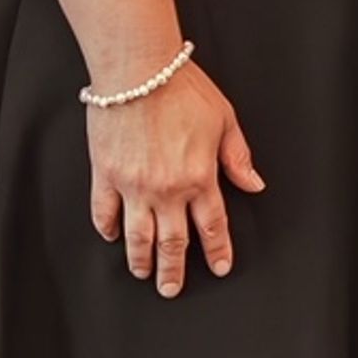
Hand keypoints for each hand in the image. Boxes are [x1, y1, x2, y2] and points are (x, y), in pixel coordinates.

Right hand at [85, 59, 263, 298]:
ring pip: (137, 237)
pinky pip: (104, 211)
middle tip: (171, 288)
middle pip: (173, 243)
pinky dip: (107, 227)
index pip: (212, 227)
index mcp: (199, 177)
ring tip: (143, 272)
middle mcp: (167, 189)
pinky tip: (111, 235)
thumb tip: (253, 183)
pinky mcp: (105, 174)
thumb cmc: (181, 87)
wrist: (139, 69)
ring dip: (141, 260)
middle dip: (174, 271)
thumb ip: (237, 156)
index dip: (217, 251)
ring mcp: (133, 185)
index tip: (219, 266)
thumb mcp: (224, 119)